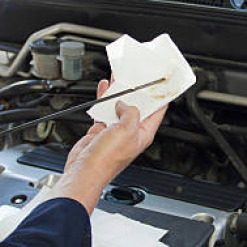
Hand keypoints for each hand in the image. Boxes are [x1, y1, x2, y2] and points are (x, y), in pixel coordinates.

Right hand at [53, 79, 166, 213]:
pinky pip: (104, 110)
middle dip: (136, 91)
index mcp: (143, 133)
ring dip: (118, 92)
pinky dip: (104, 99)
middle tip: (137, 76)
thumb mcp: (127, 130)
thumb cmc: (107, 159)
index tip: (161, 84)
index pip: (157, 112)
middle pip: (137, 106)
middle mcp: (130, 132)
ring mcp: (115, 131)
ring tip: (119, 77)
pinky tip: (104, 88)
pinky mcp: (101, 130)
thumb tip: (124, 103)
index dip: (160, 97)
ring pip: (119, 106)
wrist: (85, 169)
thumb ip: (130, 112)